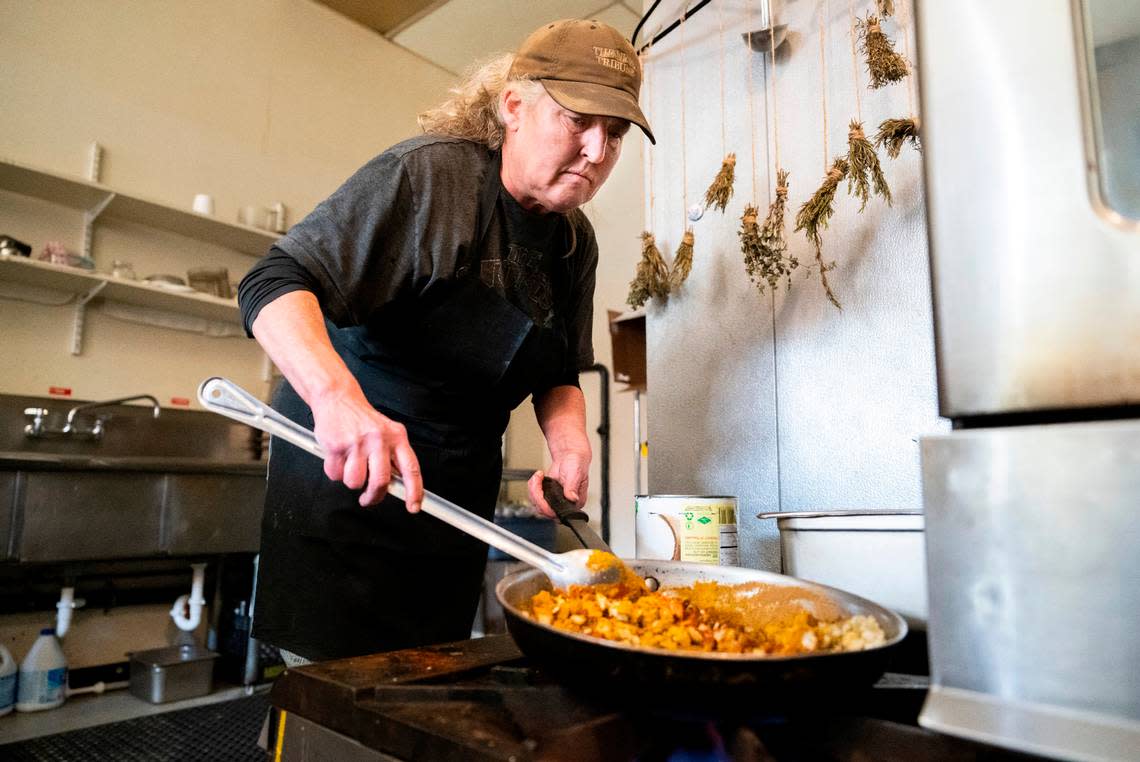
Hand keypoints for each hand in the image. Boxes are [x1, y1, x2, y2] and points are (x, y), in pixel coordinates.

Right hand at [309, 388, 422, 510]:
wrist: (338, 398)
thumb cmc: (362, 420)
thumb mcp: (386, 433)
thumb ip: (393, 457)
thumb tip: (399, 486)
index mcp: (396, 437)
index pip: (411, 469)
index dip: (414, 491)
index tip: (413, 507)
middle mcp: (379, 439)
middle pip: (380, 482)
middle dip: (373, 497)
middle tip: (368, 498)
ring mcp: (357, 443)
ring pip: (355, 482)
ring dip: (351, 481)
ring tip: (350, 467)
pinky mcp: (336, 446)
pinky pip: (335, 474)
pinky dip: (335, 472)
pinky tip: (338, 458)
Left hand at [527, 451, 589, 518]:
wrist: (569, 457)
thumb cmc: (576, 464)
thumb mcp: (576, 474)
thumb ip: (573, 487)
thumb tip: (573, 498)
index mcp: (575, 503)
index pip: (559, 514)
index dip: (547, 507)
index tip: (543, 494)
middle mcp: (565, 504)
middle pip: (544, 510)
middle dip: (537, 495)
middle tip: (539, 479)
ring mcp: (555, 501)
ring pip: (537, 504)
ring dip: (533, 489)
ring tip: (538, 476)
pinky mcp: (547, 496)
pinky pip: (534, 497)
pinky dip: (532, 486)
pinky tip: (539, 476)